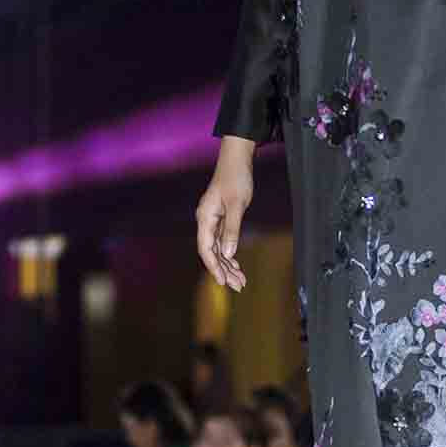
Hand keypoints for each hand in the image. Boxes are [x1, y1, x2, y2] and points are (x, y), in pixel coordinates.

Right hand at [196, 139, 254, 290]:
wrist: (237, 160)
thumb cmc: (236, 178)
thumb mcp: (237, 205)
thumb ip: (232, 230)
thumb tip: (229, 254)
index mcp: (205, 218)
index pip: (206, 249)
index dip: (214, 267)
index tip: (223, 282)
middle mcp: (206, 221)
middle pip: (212, 252)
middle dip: (224, 270)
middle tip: (238, 286)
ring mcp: (212, 220)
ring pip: (218, 249)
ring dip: (228, 265)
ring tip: (240, 281)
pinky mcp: (221, 218)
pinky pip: (223, 242)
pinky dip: (230, 254)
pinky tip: (236, 265)